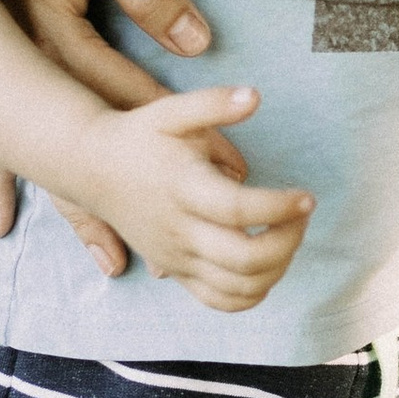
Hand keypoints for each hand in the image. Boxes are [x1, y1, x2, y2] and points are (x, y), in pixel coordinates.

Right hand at [0, 0, 221, 266]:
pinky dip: (9, 178)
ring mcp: (6, 67)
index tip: (229, 168)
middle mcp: (25, 63)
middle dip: (129, 197)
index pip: (129, 99)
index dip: (183, 134)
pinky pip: (4, 136)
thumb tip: (196, 43)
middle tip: (170, 245)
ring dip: (79, 207)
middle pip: (84, 144)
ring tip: (111, 262)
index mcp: (54, 35)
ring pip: (42, 154)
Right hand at [67, 86, 313, 311]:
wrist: (92, 168)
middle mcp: (179, 230)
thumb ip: (213, 103)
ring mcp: (177, 257)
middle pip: (244, 259)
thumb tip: (255, 96)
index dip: (280, 208)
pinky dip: (253, 294)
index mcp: (183, 188)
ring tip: (288, 235)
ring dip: (277, 268)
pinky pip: (220, 300)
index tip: (307, 197)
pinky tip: (269, 265)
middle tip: (302, 216)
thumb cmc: (139, 135)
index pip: (238, 211)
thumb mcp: (171, 111)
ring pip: (238, 287)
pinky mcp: (176, 271)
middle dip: (288, 242)